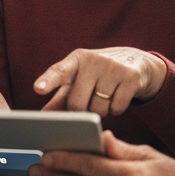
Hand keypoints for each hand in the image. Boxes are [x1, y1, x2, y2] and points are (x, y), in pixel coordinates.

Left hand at [34, 47, 166, 116]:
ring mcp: (113, 67)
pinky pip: (116, 108)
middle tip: (90, 100)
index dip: (48, 81)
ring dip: (101, 111)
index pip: (59, 72)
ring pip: (98, 109)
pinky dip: (116, 109)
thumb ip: (61, 97)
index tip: (38, 89)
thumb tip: (44, 116)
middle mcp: (93, 60)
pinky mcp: (130, 76)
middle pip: (77, 103)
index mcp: (76, 59)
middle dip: (81, 110)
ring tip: (107, 95)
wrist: (136, 61)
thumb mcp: (79, 79)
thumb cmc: (99, 74)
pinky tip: (119, 96)